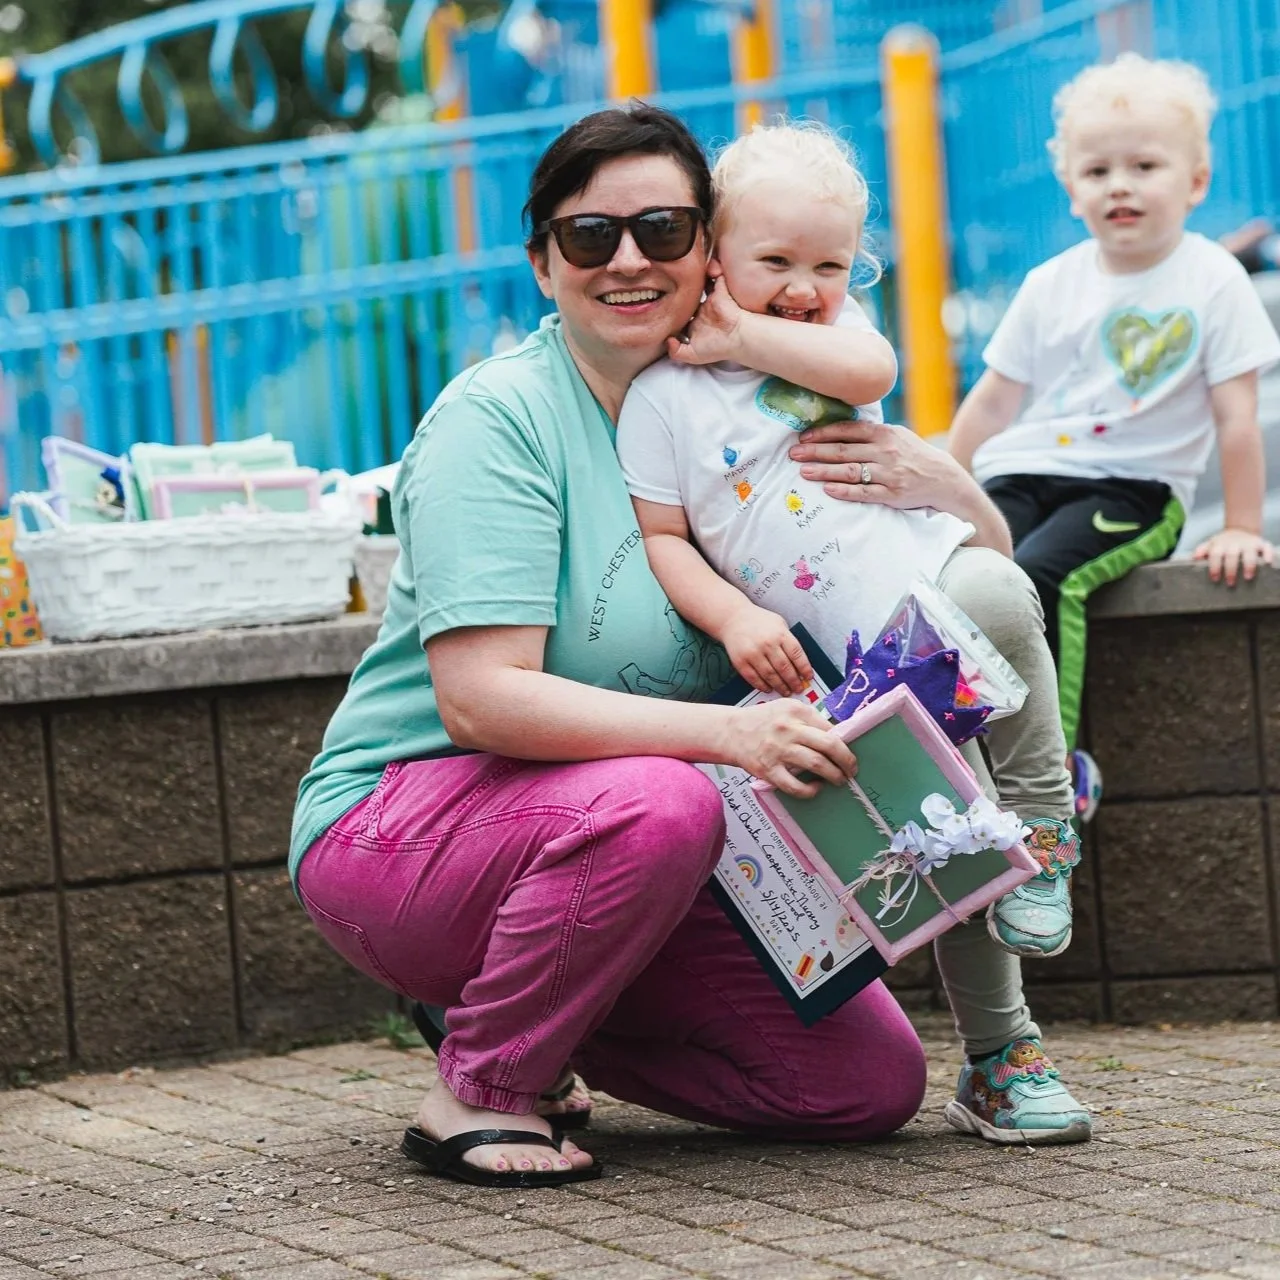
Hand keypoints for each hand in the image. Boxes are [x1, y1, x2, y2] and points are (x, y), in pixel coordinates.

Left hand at [666, 261, 744, 365]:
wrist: (736, 338)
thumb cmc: (718, 347)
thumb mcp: (692, 355)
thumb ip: (676, 352)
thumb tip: (666, 341)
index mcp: (696, 323)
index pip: (681, 311)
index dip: (672, 306)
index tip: (663, 302)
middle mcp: (703, 309)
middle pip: (688, 294)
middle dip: (680, 287)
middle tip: (668, 280)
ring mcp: (711, 299)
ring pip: (700, 282)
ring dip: (693, 275)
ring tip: (682, 269)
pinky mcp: (720, 290)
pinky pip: (715, 274)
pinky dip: (711, 267)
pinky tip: (699, 267)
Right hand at [721, 605, 813, 695]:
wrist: (732, 618)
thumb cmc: (758, 621)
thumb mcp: (779, 624)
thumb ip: (789, 641)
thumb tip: (800, 664)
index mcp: (780, 634)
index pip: (797, 655)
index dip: (804, 668)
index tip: (808, 677)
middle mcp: (767, 643)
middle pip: (785, 668)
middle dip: (793, 681)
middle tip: (798, 688)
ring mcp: (753, 653)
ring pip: (770, 676)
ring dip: (780, 686)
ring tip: (786, 691)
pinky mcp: (741, 661)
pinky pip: (754, 678)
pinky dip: (763, 686)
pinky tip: (769, 688)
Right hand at [731, 700, 855, 798]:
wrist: (730, 731)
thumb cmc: (762, 721)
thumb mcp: (786, 708)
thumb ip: (809, 720)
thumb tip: (836, 737)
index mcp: (796, 711)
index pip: (830, 728)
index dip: (845, 743)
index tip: (848, 753)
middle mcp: (788, 728)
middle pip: (830, 745)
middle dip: (847, 761)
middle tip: (852, 769)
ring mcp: (778, 750)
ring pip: (817, 765)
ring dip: (835, 775)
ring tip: (839, 780)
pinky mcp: (768, 770)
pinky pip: (795, 786)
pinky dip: (811, 790)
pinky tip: (816, 788)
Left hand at [787, 418, 968, 511]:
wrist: (944, 478)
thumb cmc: (913, 455)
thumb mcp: (896, 436)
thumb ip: (871, 433)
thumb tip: (839, 428)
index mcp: (885, 434)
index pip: (848, 430)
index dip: (824, 433)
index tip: (803, 437)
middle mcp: (886, 451)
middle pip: (844, 451)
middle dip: (816, 451)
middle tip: (793, 454)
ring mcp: (890, 473)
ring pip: (850, 471)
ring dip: (824, 471)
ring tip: (803, 472)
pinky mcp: (893, 494)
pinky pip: (865, 492)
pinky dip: (845, 491)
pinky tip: (828, 489)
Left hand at [1193, 527, 1274, 584]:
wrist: (1240, 530)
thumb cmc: (1223, 544)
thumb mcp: (1211, 544)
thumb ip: (1202, 550)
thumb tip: (1194, 557)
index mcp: (1220, 544)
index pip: (1215, 554)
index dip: (1214, 566)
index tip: (1214, 578)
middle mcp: (1234, 543)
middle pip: (1232, 555)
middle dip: (1230, 569)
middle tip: (1230, 583)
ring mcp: (1249, 543)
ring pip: (1249, 553)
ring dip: (1249, 564)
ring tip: (1248, 577)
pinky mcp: (1261, 543)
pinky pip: (1266, 547)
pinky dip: (1267, 554)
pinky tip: (1267, 562)